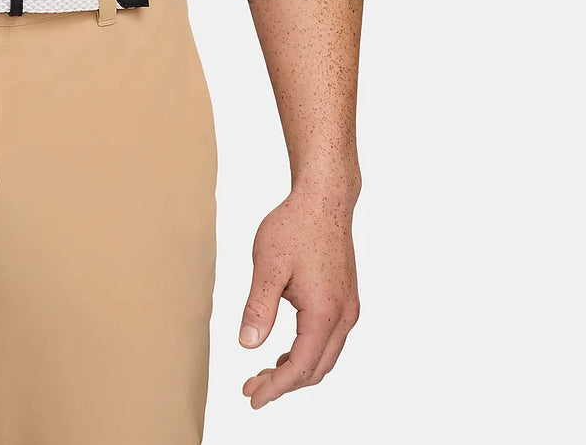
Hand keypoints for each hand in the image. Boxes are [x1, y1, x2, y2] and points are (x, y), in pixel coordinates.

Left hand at [238, 184, 359, 408]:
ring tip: (264, 373)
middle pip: (316, 369)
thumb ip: (258, 307)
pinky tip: (285, 351)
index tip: (253, 398)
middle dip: (284, 384)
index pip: (301, 367)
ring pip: (325, 357)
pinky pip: (328, 340)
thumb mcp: (268, 266)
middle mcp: (343, 316)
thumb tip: (248, 344)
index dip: (276, 388)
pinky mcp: (345, 299)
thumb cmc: (295, 226)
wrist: (324, 199)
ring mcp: (348, 309)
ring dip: (296, 371)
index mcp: (324, 312)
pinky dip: (307, 353)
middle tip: (251, 387)